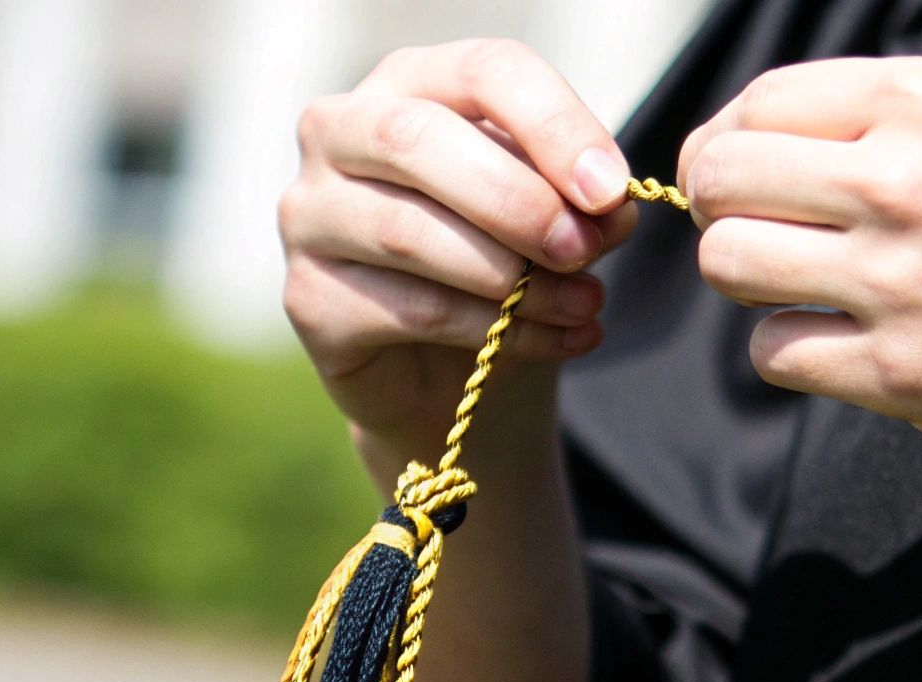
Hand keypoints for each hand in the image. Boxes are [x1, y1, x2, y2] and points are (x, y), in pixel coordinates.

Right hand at [279, 39, 638, 475]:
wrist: (447, 370)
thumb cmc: (500, 262)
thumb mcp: (554, 217)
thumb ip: (580, 202)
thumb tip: (609, 210)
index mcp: (412, 84)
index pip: (482, 71)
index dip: (553, 124)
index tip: (611, 190)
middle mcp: (340, 132)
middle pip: (416, 138)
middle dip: (518, 200)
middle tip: (584, 250)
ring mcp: (311, 215)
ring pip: (409, 234)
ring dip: (516, 279)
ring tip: (586, 304)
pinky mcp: (311, 299)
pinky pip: (411, 310)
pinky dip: (499, 330)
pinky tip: (560, 340)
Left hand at [677, 56, 921, 479]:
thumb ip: (886, 129)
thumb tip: (756, 152)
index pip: (756, 104)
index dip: (732, 145)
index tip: (751, 178)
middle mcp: (902, 178)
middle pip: (720, 179)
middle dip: (726, 211)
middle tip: (769, 237)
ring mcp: (899, 280)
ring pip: (730, 265)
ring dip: (753, 282)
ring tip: (810, 291)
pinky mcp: (906, 373)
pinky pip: (776, 354)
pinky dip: (797, 353)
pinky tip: (853, 346)